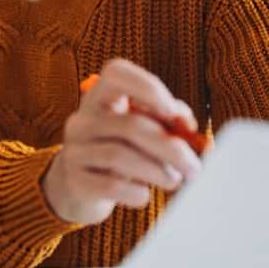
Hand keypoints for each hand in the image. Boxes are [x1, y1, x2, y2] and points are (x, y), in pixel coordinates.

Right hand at [42, 58, 201, 224]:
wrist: (79, 186)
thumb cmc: (120, 148)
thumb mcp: (140, 127)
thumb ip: (167, 119)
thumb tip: (188, 125)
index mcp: (100, 96)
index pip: (116, 74)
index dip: (147, 88)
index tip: (174, 113)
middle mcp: (82, 118)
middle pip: (130, 125)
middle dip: (170, 148)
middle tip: (194, 167)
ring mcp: (74, 149)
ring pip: (121, 156)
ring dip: (157, 171)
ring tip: (173, 180)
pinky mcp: (74, 181)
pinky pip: (111, 185)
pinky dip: (137, 192)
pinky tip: (144, 194)